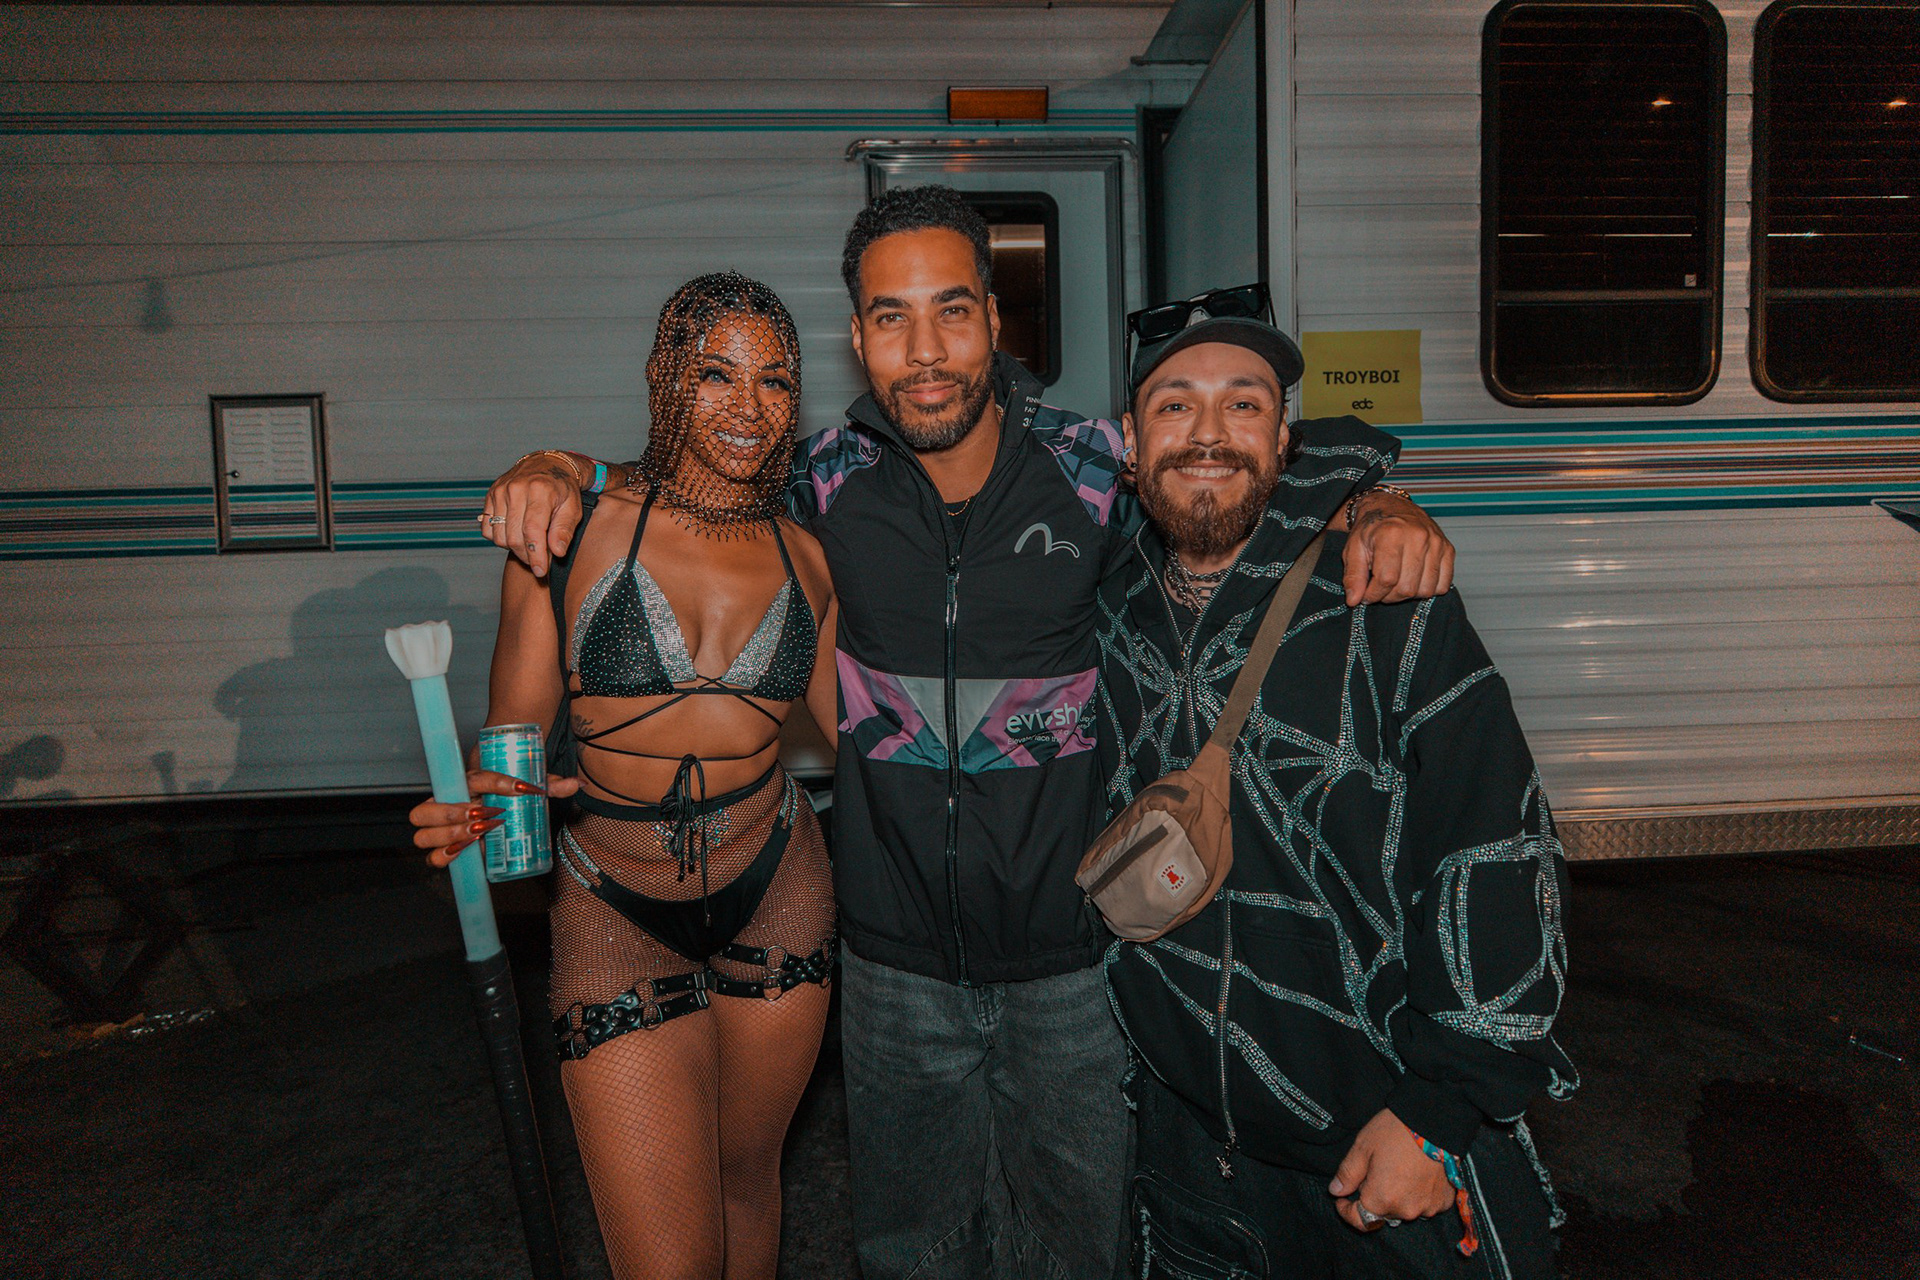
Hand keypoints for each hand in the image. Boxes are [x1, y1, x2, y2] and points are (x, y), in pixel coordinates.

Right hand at [409, 770, 581, 867]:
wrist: (494, 798)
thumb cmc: (508, 793)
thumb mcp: (528, 787)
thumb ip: (550, 786)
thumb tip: (576, 785)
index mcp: (469, 781)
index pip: (477, 777)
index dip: (498, 782)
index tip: (524, 788)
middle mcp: (447, 802)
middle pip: (427, 808)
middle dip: (452, 812)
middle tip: (484, 816)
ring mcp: (440, 826)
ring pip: (423, 832)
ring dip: (448, 835)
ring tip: (476, 835)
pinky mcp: (444, 847)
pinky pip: (431, 856)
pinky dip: (443, 858)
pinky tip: (463, 854)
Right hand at [481, 454, 586, 576]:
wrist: (547, 464)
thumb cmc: (563, 489)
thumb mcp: (573, 508)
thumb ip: (564, 530)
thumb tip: (557, 552)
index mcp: (540, 491)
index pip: (533, 531)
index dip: (536, 555)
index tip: (541, 571)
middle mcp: (516, 489)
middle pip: (514, 537)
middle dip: (527, 555)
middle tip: (539, 559)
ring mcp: (500, 491)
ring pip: (499, 535)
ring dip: (514, 548)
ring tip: (530, 544)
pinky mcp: (491, 495)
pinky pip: (487, 528)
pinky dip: (499, 538)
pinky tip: (515, 534)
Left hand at [1328, 1108, 1455, 1232]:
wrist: (1436, 1122)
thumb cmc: (1396, 1131)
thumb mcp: (1363, 1147)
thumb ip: (1348, 1173)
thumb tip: (1336, 1191)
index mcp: (1382, 1199)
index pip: (1360, 1220)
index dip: (1346, 1211)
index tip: (1342, 1199)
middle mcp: (1406, 1210)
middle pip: (1382, 1212)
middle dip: (1373, 1197)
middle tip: (1373, 1171)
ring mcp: (1428, 1207)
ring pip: (1403, 1208)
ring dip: (1396, 1196)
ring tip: (1396, 1169)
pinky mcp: (1444, 1201)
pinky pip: (1424, 1203)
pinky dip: (1417, 1194)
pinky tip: (1416, 1174)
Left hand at [1339, 492, 1454, 606]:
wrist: (1392, 508)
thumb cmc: (1372, 530)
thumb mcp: (1353, 549)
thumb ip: (1353, 576)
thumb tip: (1353, 600)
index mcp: (1391, 534)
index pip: (1386, 579)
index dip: (1374, 594)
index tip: (1367, 595)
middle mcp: (1418, 536)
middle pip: (1407, 588)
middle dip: (1389, 596)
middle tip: (1381, 588)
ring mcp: (1436, 542)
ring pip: (1425, 590)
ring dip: (1408, 594)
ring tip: (1396, 582)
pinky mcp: (1448, 549)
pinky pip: (1443, 585)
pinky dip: (1428, 589)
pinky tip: (1413, 579)